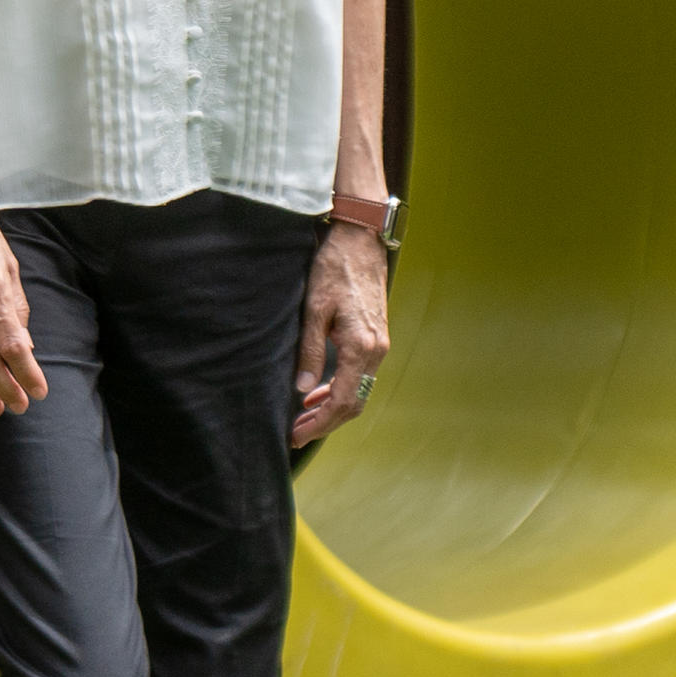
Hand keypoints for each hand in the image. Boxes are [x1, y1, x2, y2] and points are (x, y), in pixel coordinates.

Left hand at [292, 220, 390, 450]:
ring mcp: (379, 345)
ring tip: (303, 417)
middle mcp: (376, 351)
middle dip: (325, 422)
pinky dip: (340, 390)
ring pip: (358, 392)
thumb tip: (303, 389)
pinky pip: (360, 376)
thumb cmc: (334, 268)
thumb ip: (310, 352)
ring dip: (332, 408)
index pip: (343, 401)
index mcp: (361, 347)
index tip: (297, 435)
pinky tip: (317, 392)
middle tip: (296, 433)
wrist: (360, 241)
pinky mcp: (375, 338)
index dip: (320, 423)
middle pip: (354, 403)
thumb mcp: (314, 309)